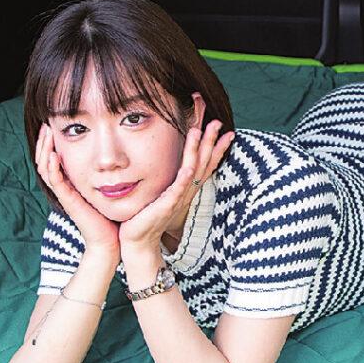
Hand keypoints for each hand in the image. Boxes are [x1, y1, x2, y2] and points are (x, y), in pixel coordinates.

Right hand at [35, 123, 120, 252]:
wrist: (111, 241)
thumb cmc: (111, 215)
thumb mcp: (107, 187)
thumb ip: (106, 173)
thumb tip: (115, 155)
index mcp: (70, 183)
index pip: (53, 158)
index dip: (50, 142)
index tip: (53, 123)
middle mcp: (64, 187)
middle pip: (44, 161)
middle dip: (44, 141)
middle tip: (45, 124)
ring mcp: (65, 194)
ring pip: (46, 169)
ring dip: (45, 149)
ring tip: (47, 132)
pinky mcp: (69, 201)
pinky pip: (56, 182)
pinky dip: (53, 167)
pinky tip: (54, 154)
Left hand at [118, 120, 234, 254]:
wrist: (138, 241)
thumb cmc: (145, 217)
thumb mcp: (159, 193)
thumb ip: (165, 179)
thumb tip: (163, 162)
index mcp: (185, 187)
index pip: (204, 163)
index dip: (216, 146)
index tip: (225, 129)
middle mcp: (185, 191)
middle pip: (202, 162)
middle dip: (211, 141)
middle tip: (218, 122)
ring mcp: (177, 198)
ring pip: (192, 170)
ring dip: (197, 151)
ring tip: (200, 131)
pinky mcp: (166, 206)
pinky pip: (178, 190)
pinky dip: (184, 179)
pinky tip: (189, 167)